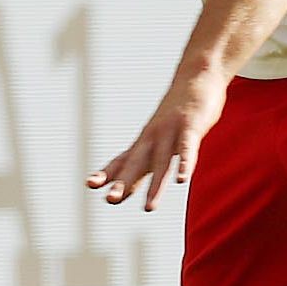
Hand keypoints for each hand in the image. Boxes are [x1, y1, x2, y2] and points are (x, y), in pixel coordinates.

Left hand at [89, 66, 228, 209]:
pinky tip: (182, 180)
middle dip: (123, 182)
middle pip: (135, 163)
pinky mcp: (191, 126)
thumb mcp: (159, 136)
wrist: (196, 76)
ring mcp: (170, 131)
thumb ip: (145, 160)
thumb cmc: (176, 112)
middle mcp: (152, 137)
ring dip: (155, 186)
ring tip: (149, 209)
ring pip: (160, 162)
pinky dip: (184, 164)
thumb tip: (130, 181)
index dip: (107, 172)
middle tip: (110, 200)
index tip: (90, 185)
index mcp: (144, 141)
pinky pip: (187, 148)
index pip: (121, 160)